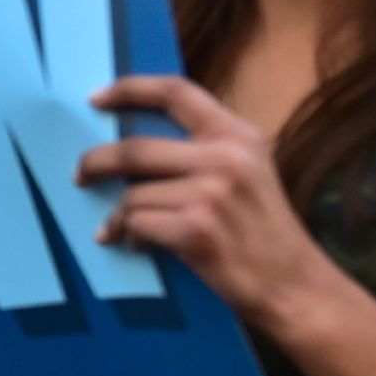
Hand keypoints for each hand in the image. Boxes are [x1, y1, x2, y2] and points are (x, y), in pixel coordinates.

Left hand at [73, 75, 346, 334]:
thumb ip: (205, 151)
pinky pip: (136, 223)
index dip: (129, 89)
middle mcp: (226, 158)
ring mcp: (211, 194)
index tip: (95, 97)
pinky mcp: (196, 231)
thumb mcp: (250, 172)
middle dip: (96, 161)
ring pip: (133, 193)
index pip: (175, 92)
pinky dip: (127, 235)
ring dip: (118, 214)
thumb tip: (135, 145)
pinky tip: (135, 244)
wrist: (295, 286)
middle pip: (136, 148)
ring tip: (121, 227)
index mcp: (239, 135)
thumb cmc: (264, 232)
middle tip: (80, 173)